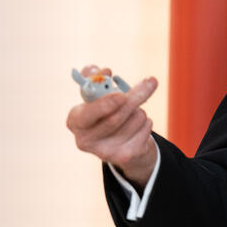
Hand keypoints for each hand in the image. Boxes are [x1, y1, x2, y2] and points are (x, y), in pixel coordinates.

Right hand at [67, 64, 158, 186]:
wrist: (119, 140)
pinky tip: (138, 125)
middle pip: (115, 118)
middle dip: (135, 97)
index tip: (121, 95)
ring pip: (134, 120)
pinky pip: (145, 131)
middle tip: (151, 81)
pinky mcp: (123, 157)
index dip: (104, 105)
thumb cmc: (105, 110)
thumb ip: (97, 78)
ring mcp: (104, 152)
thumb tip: (102, 70)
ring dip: (140, 109)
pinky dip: (147, 123)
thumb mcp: (99, 93)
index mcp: (74, 121)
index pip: (86, 115)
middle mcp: (85, 140)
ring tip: (133, 111)